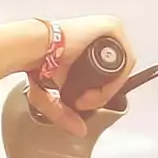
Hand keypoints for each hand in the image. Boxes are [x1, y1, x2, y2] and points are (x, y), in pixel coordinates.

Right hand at [20, 14, 135, 136]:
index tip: (82, 102)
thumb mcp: (53, 93)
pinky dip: (114, 80)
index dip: (100, 94)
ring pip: (122, 68)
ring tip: (87, 97)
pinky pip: (125, 60)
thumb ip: (65, 113)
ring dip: (108, 89)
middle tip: (84, 101)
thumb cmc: (37, 64)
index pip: (109, 74)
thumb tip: (80, 131)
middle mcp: (101, 35)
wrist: (32, 48)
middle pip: (117, 72)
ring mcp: (108, 30)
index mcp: (89, 45)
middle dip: (103, 93)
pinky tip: (96, 88)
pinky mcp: (112, 26)